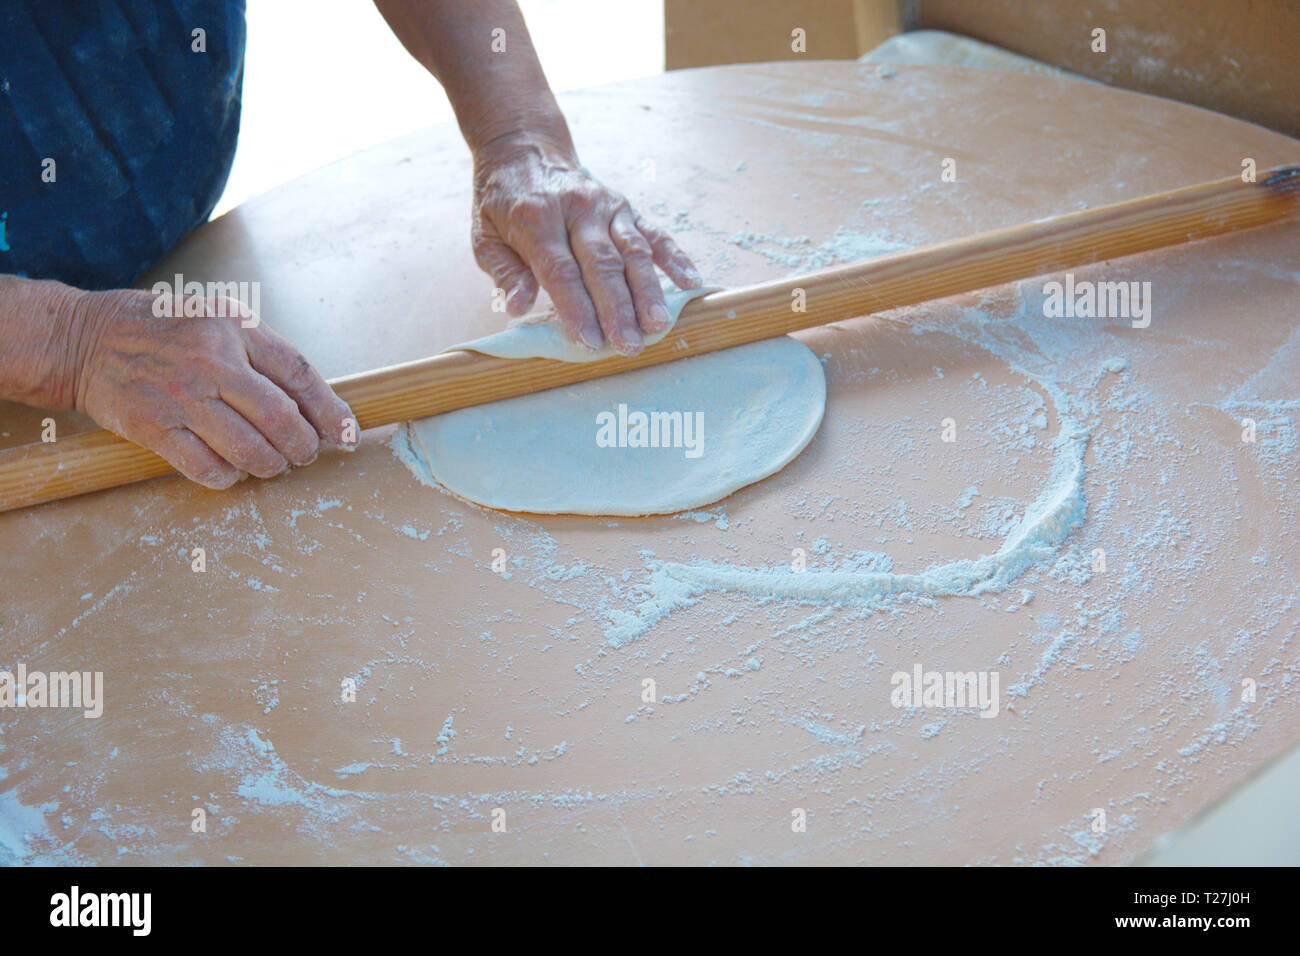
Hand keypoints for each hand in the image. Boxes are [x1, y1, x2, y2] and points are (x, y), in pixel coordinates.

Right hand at [67, 288, 355, 488]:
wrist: (84, 340)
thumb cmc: (162, 330)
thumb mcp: (218, 318)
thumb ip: (262, 353)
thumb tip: (314, 404)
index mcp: (235, 327)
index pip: (301, 376)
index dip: (332, 412)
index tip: (347, 434)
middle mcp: (212, 360)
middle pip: (282, 420)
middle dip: (304, 447)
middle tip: (306, 455)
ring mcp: (182, 396)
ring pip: (250, 450)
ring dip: (271, 466)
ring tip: (272, 465)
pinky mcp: (154, 427)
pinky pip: (208, 468)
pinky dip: (229, 478)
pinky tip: (233, 472)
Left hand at [470, 132, 702, 354]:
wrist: (524, 149)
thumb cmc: (503, 204)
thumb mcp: (484, 237)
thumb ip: (505, 274)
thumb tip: (518, 308)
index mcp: (536, 219)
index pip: (561, 270)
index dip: (577, 308)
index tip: (589, 341)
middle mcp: (576, 209)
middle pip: (602, 265)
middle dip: (618, 309)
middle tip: (629, 345)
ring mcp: (606, 206)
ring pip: (633, 251)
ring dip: (648, 291)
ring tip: (658, 325)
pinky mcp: (626, 207)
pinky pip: (655, 233)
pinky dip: (674, 256)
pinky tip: (690, 281)